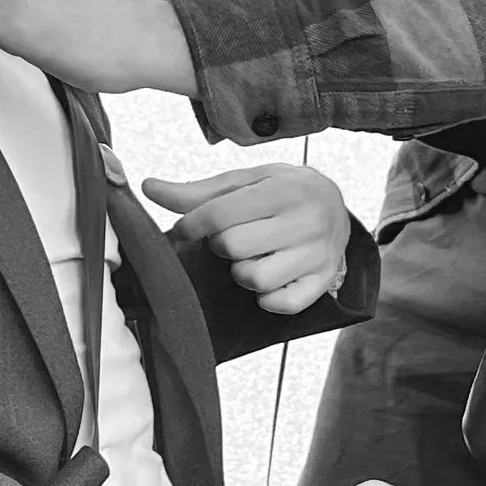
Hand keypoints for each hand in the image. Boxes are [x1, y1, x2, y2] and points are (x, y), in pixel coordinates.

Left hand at [144, 165, 348, 313]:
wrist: (336, 204)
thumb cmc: (282, 191)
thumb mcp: (246, 181)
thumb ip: (198, 191)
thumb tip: (149, 188)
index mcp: (283, 190)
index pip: (219, 215)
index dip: (191, 226)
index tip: (186, 230)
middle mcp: (306, 222)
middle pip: (233, 248)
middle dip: (221, 246)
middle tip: (231, 237)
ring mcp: (318, 255)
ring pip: (255, 279)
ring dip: (242, 272)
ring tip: (253, 255)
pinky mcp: (322, 282)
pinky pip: (279, 304)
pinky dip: (266, 296)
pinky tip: (270, 276)